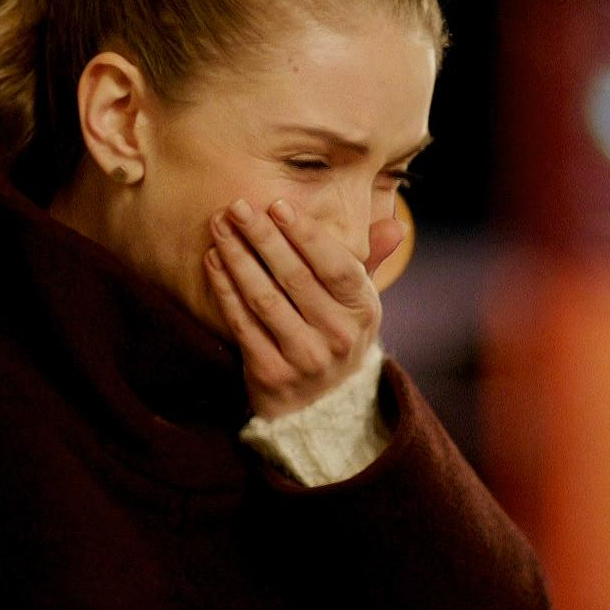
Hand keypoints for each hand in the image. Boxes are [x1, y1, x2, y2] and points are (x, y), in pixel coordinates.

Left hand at [204, 197, 405, 418]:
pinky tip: (213, 261)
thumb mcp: (359, 302)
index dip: (306, 235)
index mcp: (363, 309)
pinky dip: (225, 290)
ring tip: (219, 227)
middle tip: (237, 206)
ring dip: (238, 259)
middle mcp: (338, 335)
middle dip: (263, 237)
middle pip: (295, 278)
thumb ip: (371, 260)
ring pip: (265, 299)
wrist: (321, 404)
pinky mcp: (272, 374)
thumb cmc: (336, 332)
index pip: (335, 265)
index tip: (278, 205)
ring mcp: (305, 358)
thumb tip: (396, 225)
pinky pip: (243, 324)